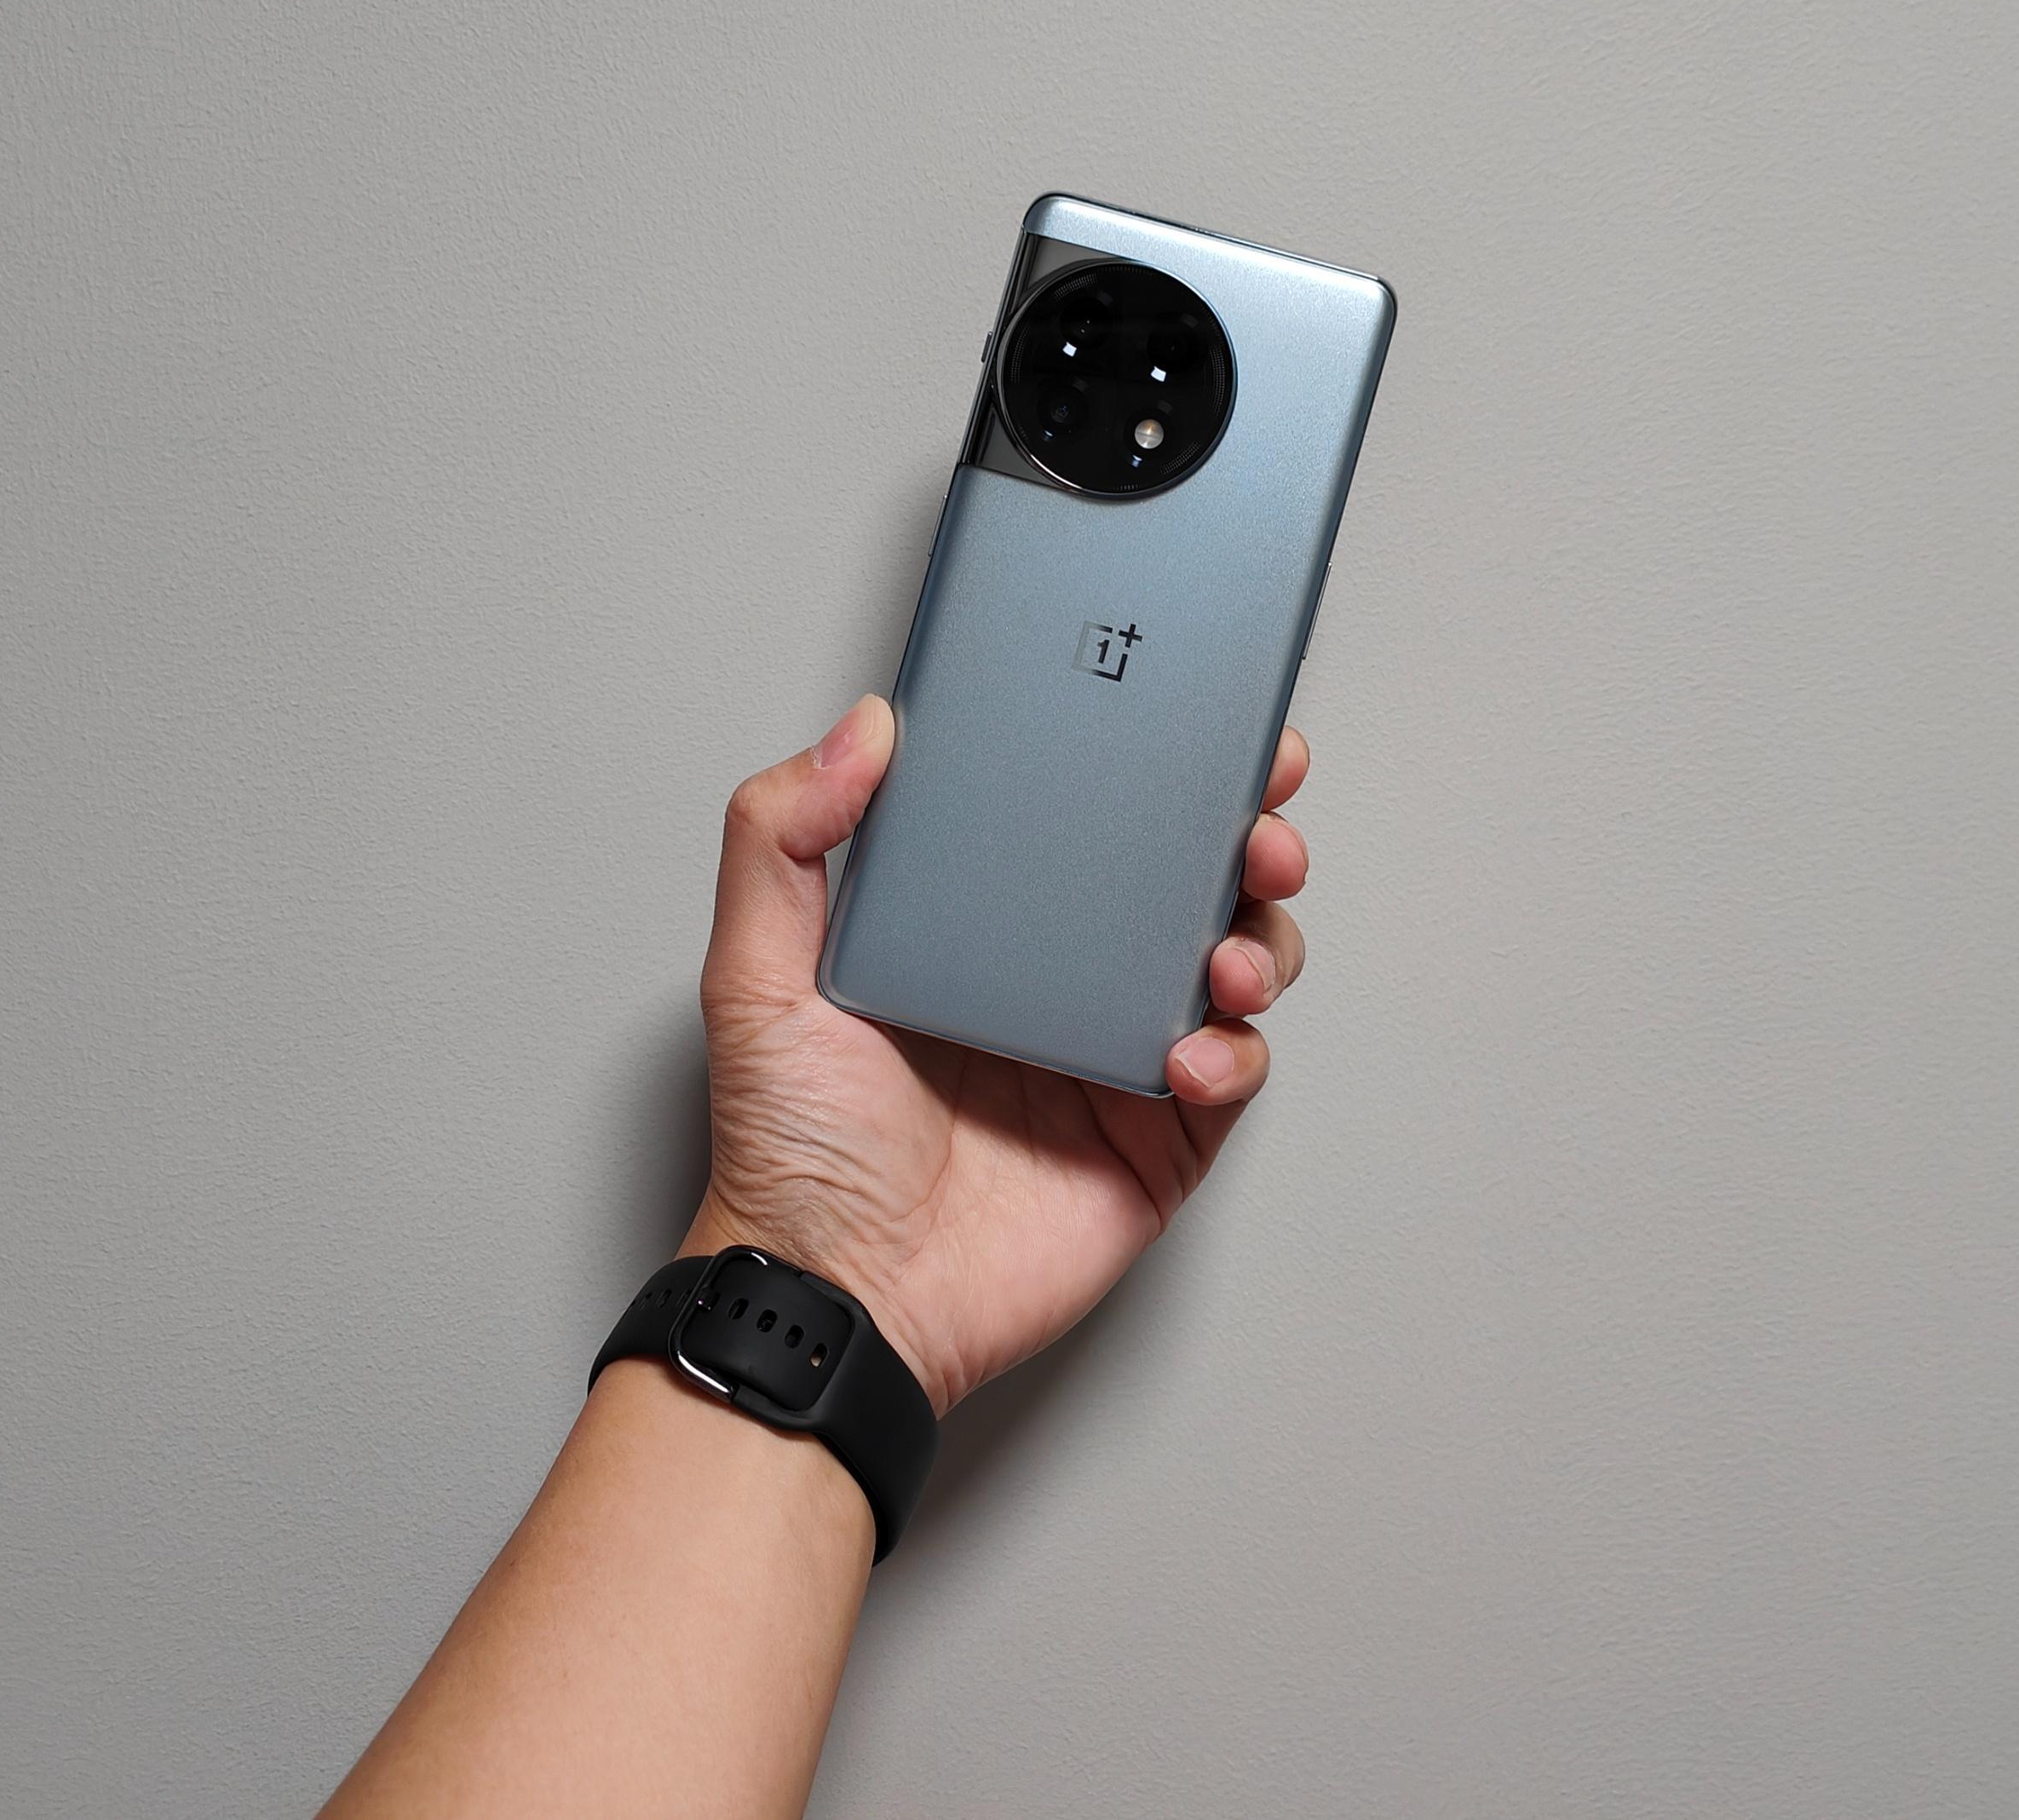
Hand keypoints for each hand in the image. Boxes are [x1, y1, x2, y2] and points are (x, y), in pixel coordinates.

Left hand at [683, 695, 1310, 1414]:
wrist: (842, 1297)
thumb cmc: (792, 1154)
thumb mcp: (757, 975)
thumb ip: (782, 838)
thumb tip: (860, 726)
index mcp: (984, 925)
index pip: (1088, 819)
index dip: (1158, 766)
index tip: (1205, 722)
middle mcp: (1060, 982)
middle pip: (1188, 881)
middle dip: (1248, 841)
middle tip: (1260, 830)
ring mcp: (1115, 1061)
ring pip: (1233, 965)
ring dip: (1259, 941)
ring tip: (1230, 953)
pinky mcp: (1156, 1143)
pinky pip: (1232, 1075)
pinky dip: (1235, 1053)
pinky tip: (1189, 1053)